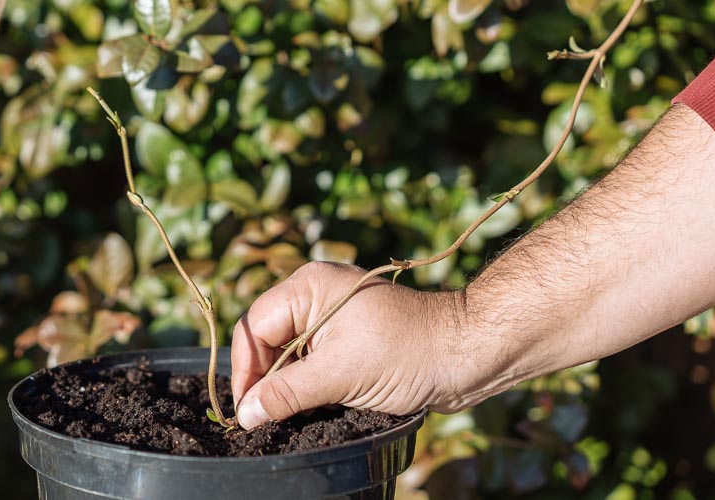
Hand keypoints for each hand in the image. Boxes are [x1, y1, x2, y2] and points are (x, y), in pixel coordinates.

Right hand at [230, 261, 467, 428]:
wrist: (468, 354)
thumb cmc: (409, 353)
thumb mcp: (340, 375)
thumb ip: (287, 393)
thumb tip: (246, 413)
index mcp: (309, 287)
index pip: (254, 327)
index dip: (246, 370)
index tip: (248, 409)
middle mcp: (315, 296)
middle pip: (267, 339)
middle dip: (264, 379)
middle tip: (264, 417)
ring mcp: (332, 318)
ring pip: (288, 354)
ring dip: (286, 385)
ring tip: (285, 415)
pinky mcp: (348, 339)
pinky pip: (311, 361)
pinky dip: (306, 385)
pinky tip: (307, 406)